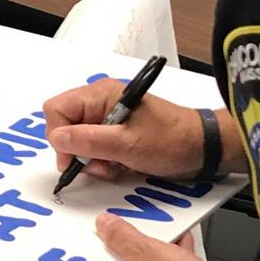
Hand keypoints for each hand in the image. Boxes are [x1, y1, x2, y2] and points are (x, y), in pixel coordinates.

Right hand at [43, 81, 227, 183]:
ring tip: (115, 165)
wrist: (202, 149)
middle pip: (66, 127)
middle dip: (78, 151)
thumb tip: (57, 138)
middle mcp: (101, 103)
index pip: (57, 109)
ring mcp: (109, 120)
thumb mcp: (127, 144)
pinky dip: (103, 163)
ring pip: (79, 143)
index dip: (59, 135)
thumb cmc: (171, 140)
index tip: (71, 159)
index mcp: (101, 94)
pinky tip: (121, 166)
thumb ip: (88, 141)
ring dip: (93, 160)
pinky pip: (95, 150)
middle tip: (99, 164)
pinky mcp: (116, 135)